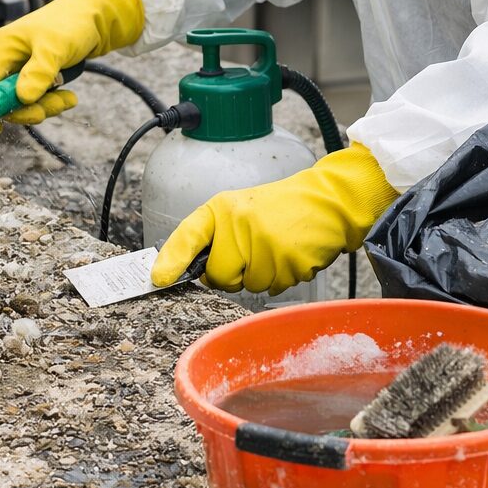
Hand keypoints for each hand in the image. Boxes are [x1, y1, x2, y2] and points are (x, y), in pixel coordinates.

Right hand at [0, 0, 143, 125]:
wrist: (97, 16)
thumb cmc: (72, 22)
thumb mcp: (55, 48)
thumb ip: (38, 73)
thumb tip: (22, 98)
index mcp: (3, 47)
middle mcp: (9, 58)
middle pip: (5, 97)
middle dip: (27, 108)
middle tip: (47, 110)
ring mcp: (23, 67)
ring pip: (23, 101)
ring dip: (45, 106)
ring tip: (67, 100)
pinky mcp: (37, 74)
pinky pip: (38, 97)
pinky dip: (53, 101)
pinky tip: (68, 97)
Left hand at [150, 144, 399, 295]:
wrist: (328, 200)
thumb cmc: (282, 208)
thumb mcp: (241, 210)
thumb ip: (218, 236)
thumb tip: (189, 269)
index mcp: (221, 208)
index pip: (188, 235)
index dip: (171, 260)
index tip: (159, 278)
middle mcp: (238, 223)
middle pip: (219, 276)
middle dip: (233, 275)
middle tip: (253, 253)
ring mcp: (263, 242)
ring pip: (249, 285)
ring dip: (263, 275)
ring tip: (278, 247)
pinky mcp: (288, 260)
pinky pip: (276, 287)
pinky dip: (285, 276)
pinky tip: (293, 253)